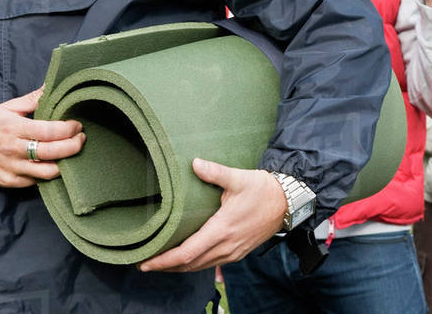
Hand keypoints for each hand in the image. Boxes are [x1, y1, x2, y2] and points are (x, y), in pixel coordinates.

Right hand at [0, 86, 84, 186]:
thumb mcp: (6, 107)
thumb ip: (32, 99)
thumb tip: (51, 85)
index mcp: (15, 127)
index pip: (49, 130)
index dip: (69, 129)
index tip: (78, 126)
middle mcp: (13, 149)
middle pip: (52, 152)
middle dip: (73, 146)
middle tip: (82, 140)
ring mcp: (10, 168)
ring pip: (47, 172)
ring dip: (63, 164)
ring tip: (70, 155)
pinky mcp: (7, 182)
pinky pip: (34, 182)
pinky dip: (46, 175)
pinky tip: (52, 165)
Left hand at [138, 158, 286, 272]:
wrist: (286, 203)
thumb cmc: (262, 190)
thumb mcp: (238, 178)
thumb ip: (215, 172)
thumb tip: (195, 163)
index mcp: (222, 229)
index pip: (188, 253)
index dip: (165, 260)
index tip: (146, 262)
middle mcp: (226, 246)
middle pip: (190, 265)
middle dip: (166, 267)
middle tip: (145, 264)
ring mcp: (233, 252)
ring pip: (200, 267)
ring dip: (179, 268)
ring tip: (161, 263)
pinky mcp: (238, 252)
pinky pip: (211, 264)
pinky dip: (194, 265)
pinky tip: (185, 261)